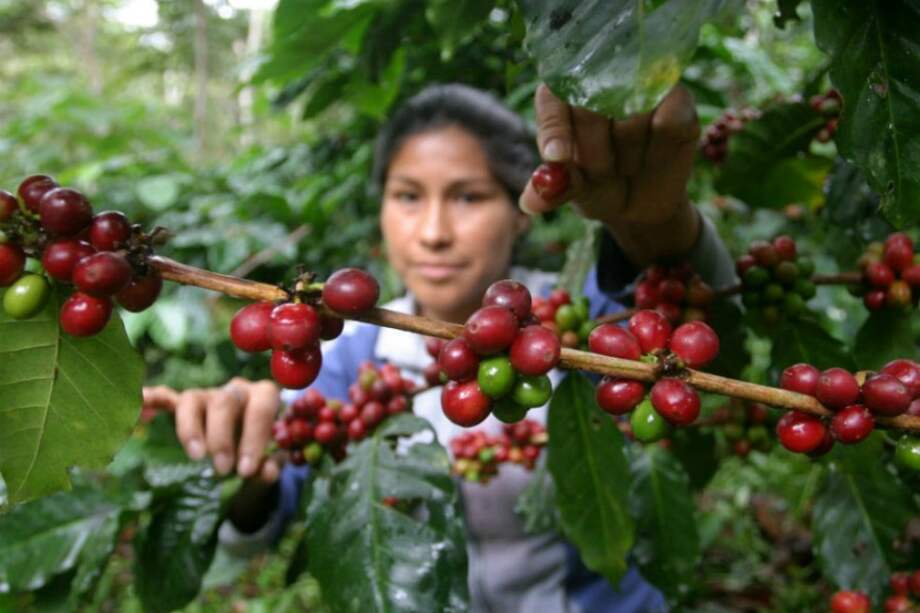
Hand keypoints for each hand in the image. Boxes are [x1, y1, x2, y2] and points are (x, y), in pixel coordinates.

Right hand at [142, 378, 281, 481]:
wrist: (246, 453)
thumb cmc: (259, 455)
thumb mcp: (269, 465)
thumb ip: (270, 467)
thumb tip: (266, 471)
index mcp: (263, 396)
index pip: (262, 405)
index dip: (255, 436)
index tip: (247, 469)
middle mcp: (235, 389)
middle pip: (224, 401)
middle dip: (222, 437)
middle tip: (222, 469)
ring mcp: (207, 395)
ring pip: (192, 399)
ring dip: (191, 428)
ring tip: (196, 456)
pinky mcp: (182, 405)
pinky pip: (164, 398)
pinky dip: (152, 399)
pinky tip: (141, 402)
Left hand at [520, 84, 701, 264]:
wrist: (639, 205)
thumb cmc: (597, 187)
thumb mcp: (574, 191)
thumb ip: (553, 190)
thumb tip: (530, 203)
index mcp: (564, 96)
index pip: (553, 99)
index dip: (555, 129)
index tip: (556, 158)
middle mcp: (602, 82)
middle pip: (592, 106)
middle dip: (593, 152)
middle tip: (600, 173)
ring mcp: (641, 87)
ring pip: (631, 113)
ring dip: (627, 154)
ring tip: (626, 167)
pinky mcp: (677, 100)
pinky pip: (667, 119)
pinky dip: (658, 147)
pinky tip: (654, 158)